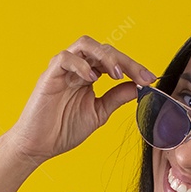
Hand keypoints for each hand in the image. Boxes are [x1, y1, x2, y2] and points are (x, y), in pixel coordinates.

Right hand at [4, 35, 155, 163]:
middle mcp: (77, 68)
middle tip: (141, 75)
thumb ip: (117, 97)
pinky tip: (91, 78)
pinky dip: (80, 64)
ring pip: (85, 45)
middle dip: (125, 60)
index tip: (151, 79)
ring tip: (116, 73)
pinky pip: (64, 58)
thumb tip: (139, 86)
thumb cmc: (63, 129)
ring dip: (105, 56)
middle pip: (103, 49)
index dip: (133, 67)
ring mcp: (62, 70)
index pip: (113, 61)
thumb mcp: (99, 112)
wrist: (39, 146)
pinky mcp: (49, 75)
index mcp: (88, 76)